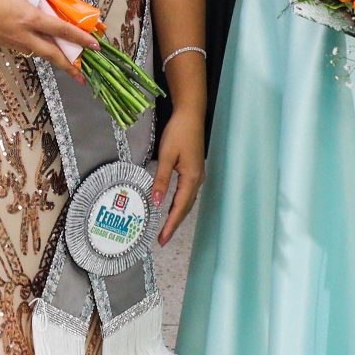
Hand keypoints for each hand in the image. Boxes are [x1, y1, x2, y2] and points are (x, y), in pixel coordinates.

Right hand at [0, 0, 90, 68]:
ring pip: (39, 53)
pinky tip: (41, 44)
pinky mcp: (2, 42)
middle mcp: (22, 35)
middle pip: (52, 55)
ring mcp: (11, 41)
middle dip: (69, 67)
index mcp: (28, 19)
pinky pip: (26, 48)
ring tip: (67, 62)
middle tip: (82, 76)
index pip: (61, 31)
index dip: (80, 39)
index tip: (95, 45)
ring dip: (54, 58)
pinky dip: (38, 49)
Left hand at [150, 103, 205, 243]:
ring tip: (166, 229)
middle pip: (185, 208)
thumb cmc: (178, 133)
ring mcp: (197, 175)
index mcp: (191, 178)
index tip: (162, 239)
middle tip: (162, 240)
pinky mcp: (194, 170)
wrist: (190, 115)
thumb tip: (157, 202)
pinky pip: (187, 193)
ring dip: (177, 215)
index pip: (179, 207)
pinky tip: (172, 207)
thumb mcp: (167, 156)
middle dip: (174, 224)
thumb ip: (161, 180)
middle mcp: (197, 180)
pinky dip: (179, 204)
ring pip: (187, 201)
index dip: (170, 224)